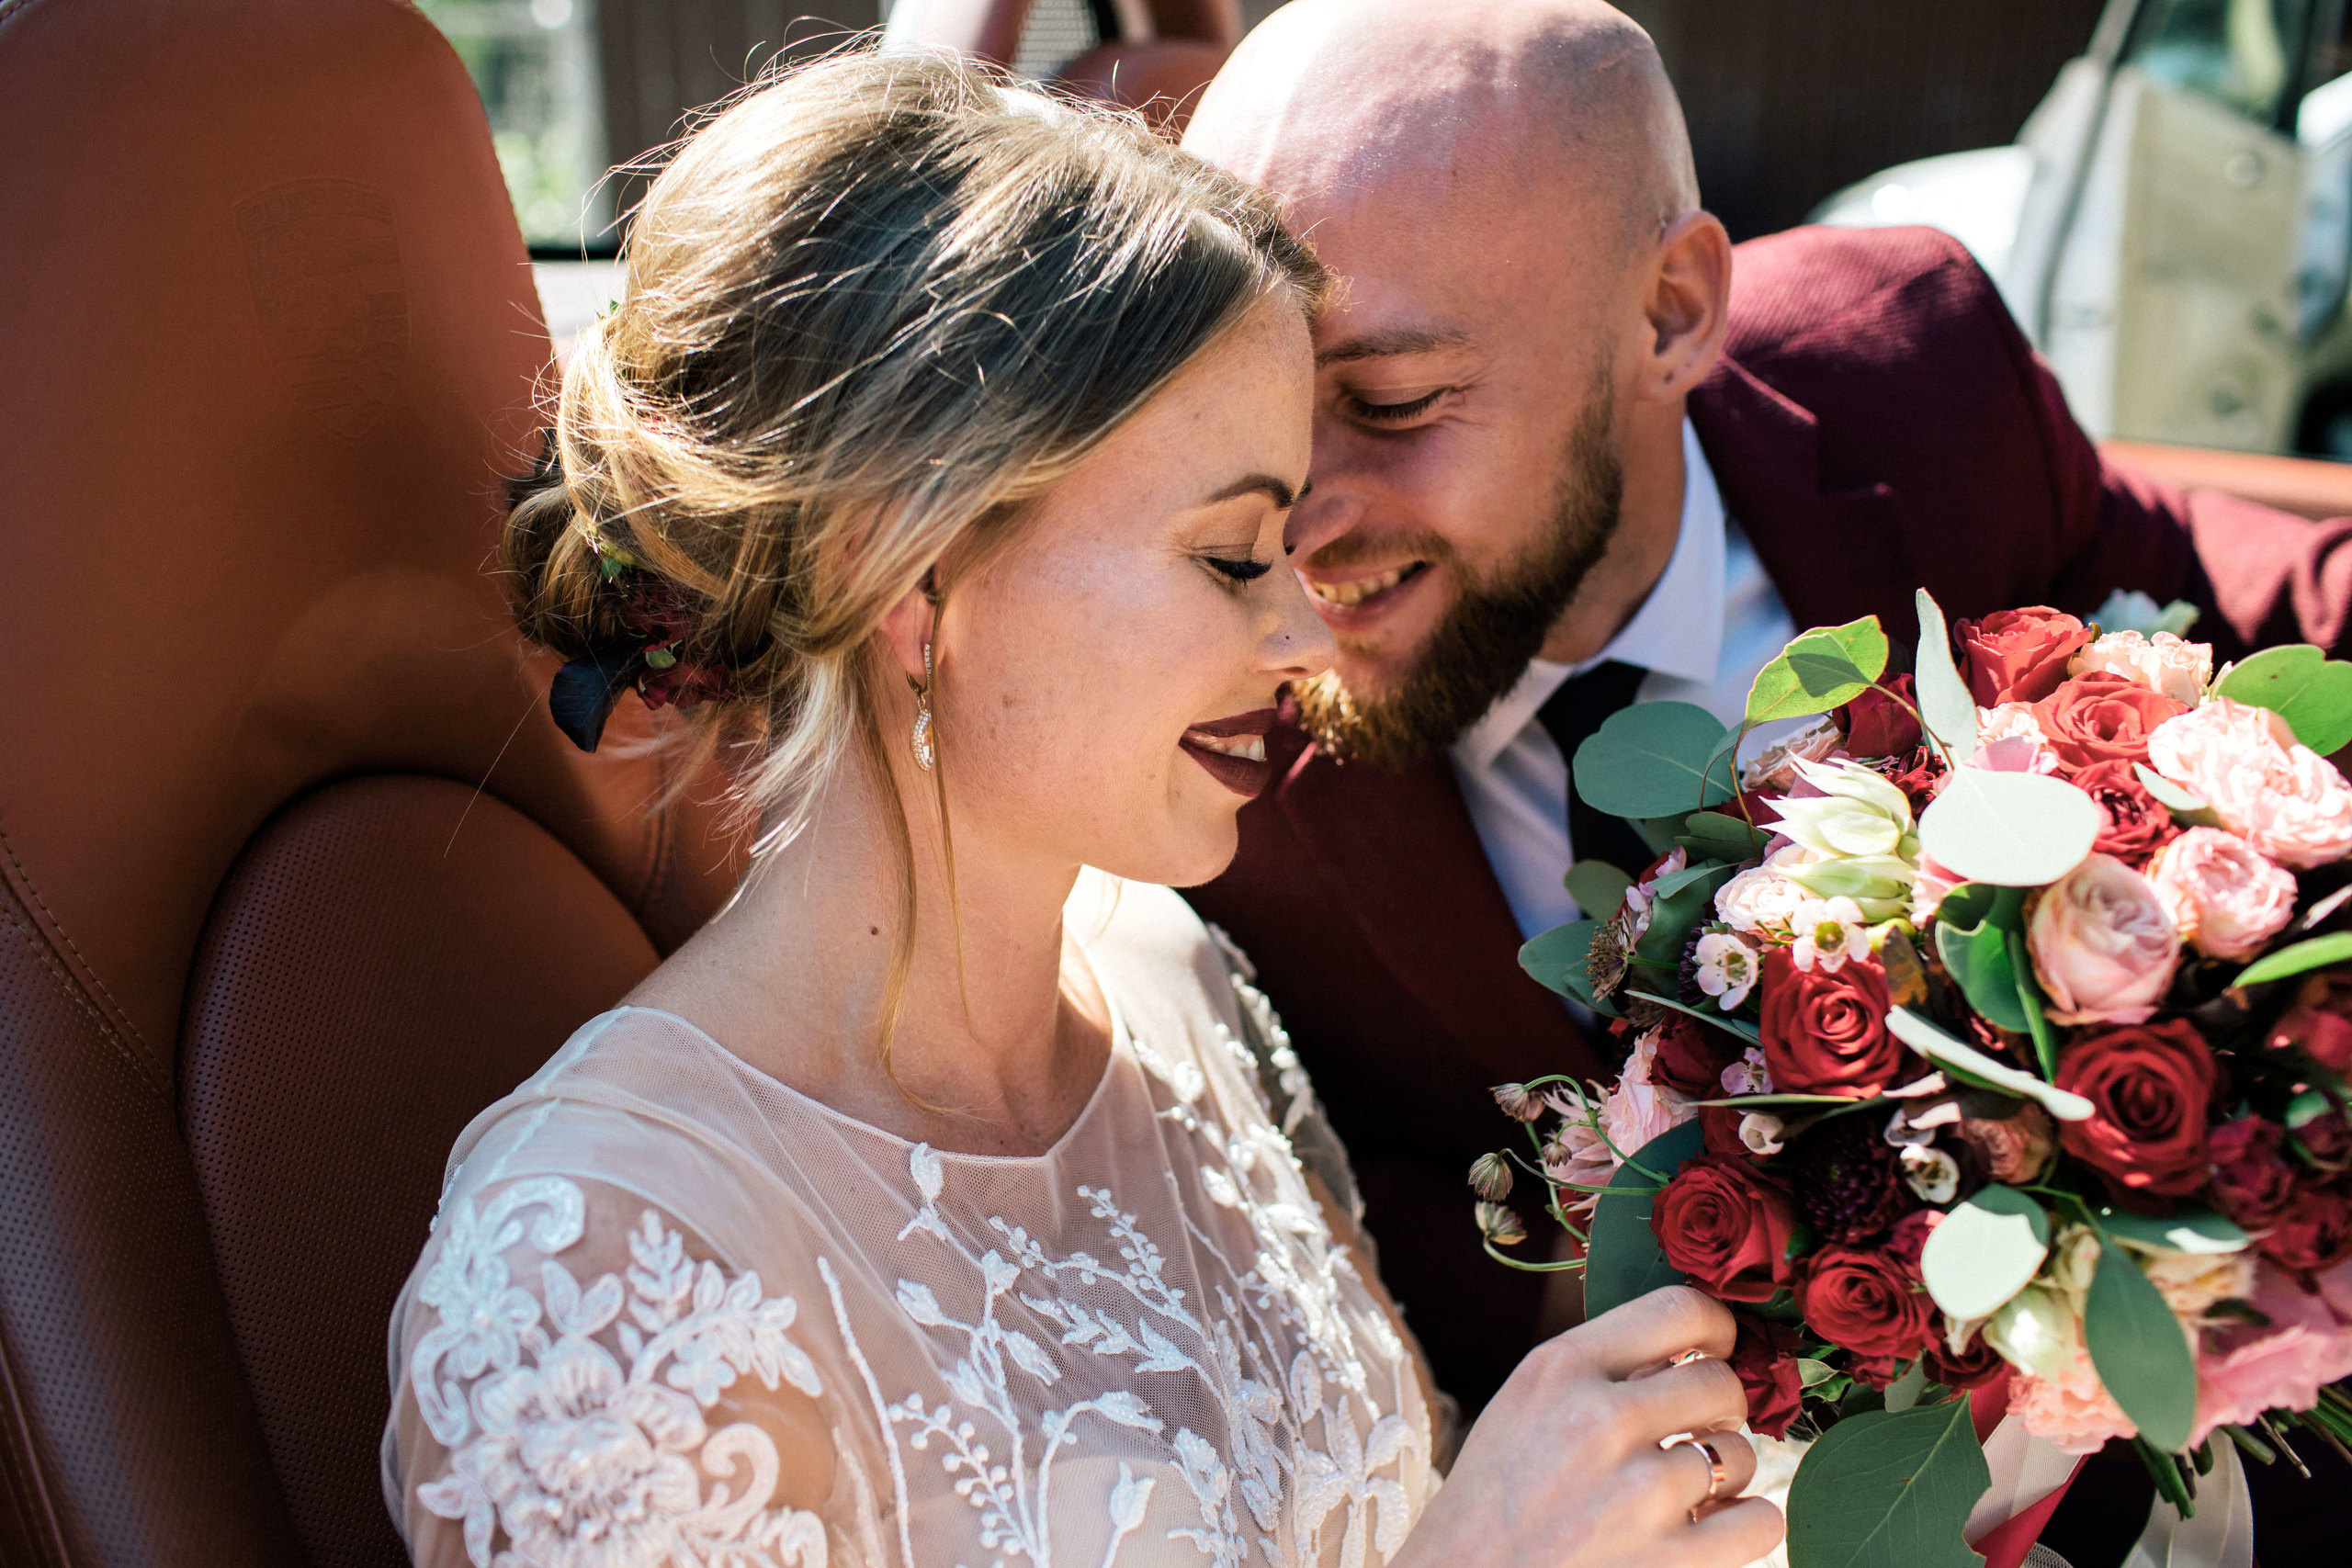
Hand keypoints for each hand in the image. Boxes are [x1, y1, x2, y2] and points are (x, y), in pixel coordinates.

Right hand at [1392, 1286, 1782, 1567]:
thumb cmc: (1493, 1500)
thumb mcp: (1523, 1407)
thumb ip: (1598, 1371)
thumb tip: (1690, 1351)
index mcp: (1561, 1368)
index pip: (1679, 1309)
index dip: (1717, 1327)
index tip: (1716, 1349)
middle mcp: (1600, 1420)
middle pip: (1722, 1383)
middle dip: (1721, 1408)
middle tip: (1696, 1431)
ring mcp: (1638, 1494)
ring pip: (1740, 1455)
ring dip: (1722, 1475)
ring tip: (1679, 1493)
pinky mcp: (1668, 1562)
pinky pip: (1760, 1522)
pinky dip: (1744, 1526)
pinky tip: (1708, 1529)